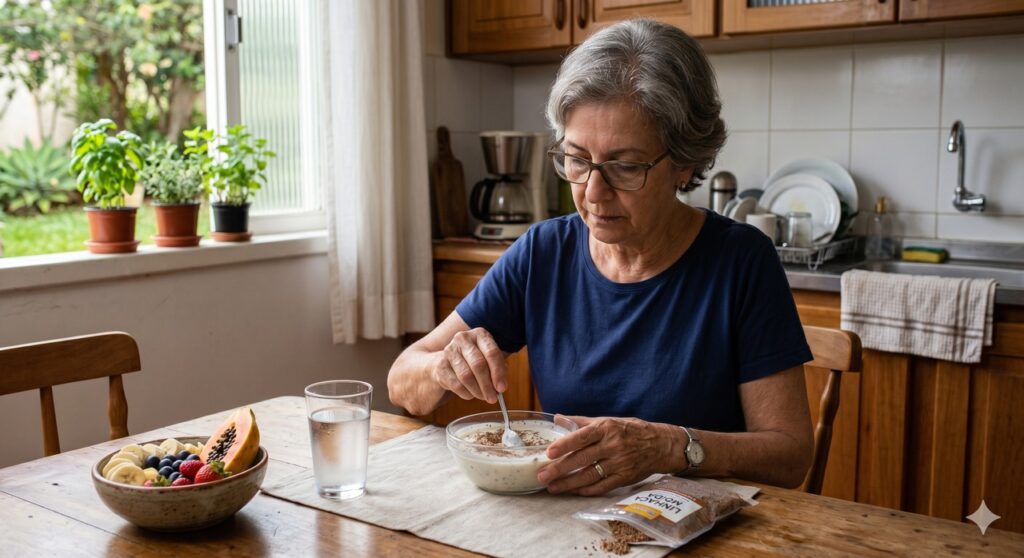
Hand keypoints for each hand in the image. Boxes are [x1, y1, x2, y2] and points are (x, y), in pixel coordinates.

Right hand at [430, 327, 506, 403]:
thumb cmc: (473, 360)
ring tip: (483, 396)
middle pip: (478, 364)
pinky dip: (466, 393)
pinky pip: (456, 384)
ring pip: (466, 376)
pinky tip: (470, 394)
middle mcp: (463, 339)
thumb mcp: (488, 359)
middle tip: (493, 398)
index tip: (502, 388)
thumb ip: (498, 369)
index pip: (492, 353)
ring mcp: (450, 351)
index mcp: (480, 334)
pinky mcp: (440, 365)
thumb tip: (500, 386)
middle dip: (487, 385)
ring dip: (477, 391)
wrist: (446, 361)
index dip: (498, 372)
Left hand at [536, 416, 683, 495]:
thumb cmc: (630, 430)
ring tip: (552, 487)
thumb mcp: (608, 421)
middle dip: (560, 469)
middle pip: (582, 459)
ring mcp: (619, 463)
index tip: (549, 453)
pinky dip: (586, 490)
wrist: (661, 445)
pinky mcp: (624, 478)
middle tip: (543, 475)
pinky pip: (602, 486)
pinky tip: (573, 491)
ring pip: (589, 476)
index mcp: (606, 428)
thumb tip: (557, 418)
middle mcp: (612, 445)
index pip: (581, 436)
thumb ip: (581, 421)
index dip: (564, 445)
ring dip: (569, 483)